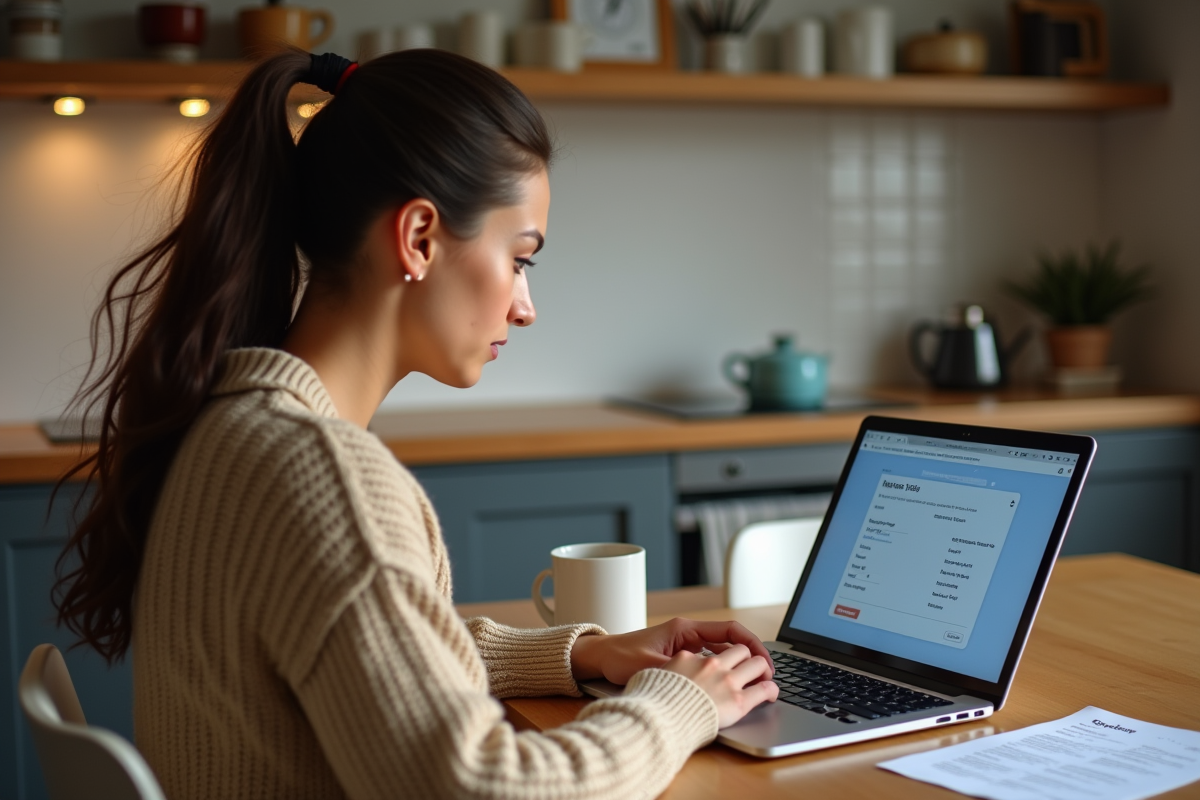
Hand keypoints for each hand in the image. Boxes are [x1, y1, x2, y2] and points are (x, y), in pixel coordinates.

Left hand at [570, 617, 774, 685]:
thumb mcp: (647, 665)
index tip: (764, 660)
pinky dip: (724, 670)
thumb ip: (674, 671)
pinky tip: (732, 686)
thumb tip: (697, 681)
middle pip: (731, 641)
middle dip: (752, 656)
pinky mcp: (680, 657)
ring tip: (756, 683)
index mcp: (684, 629)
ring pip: (722, 652)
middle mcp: (688, 634)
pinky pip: (710, 661)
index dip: (751, 643)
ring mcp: (685, 646)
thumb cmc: (619, 657)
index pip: (728, 630)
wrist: (599, 657)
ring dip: (740, 664)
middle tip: (769, 675)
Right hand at [662, 645, 778, 727]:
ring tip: (765, 678)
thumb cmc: (650, 703)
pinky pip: (765, 688)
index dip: (724, 658)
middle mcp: (711, 665)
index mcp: (688, 656)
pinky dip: (772, 689)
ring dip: (763, 669)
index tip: (728, 663)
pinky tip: (772, 694)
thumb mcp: (652, 676)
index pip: (713, 651)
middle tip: (752, 669)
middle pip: (740, 649)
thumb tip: (664, 674)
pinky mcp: (738, 700)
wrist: (657, 720)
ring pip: (757, 662)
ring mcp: (726, 680)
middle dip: (748, 657)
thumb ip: (666, 671)